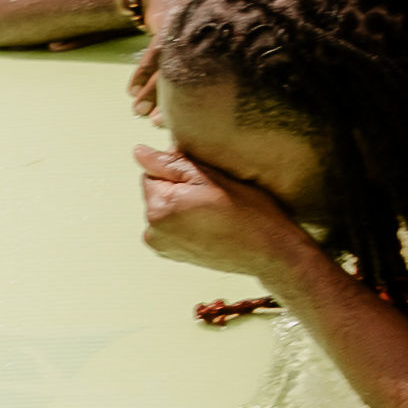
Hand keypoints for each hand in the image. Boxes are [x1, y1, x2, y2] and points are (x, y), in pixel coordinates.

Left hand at [134, 145, 297, 270]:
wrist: (269, 252)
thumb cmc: (247, 211)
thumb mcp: (212, 178)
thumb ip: (171, 163)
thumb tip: (138, 152)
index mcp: (158, 208)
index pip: (153, 173)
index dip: (180, 172)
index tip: (206, 181)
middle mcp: (152, 231)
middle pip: (157, 192)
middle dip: (179, 190)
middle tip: (214, 196)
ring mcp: (162, 246)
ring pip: (165, 209)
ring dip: (182, 206)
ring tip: (214, 212)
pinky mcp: (172, 255)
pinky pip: (172, 227)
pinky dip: (186, 223)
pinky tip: (211, 225)